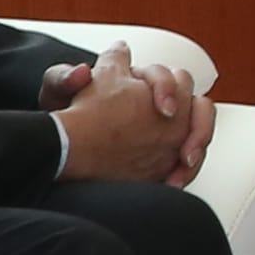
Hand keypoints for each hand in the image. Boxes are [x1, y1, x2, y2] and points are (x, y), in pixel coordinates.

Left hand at [48, 56, 211, 185]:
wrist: (61, 148)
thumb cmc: (60, 115)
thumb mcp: (56, 95)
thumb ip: (63, 78)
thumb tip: (83, 72)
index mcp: (132, 79)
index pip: (162, 74)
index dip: (167, 89)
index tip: (163, 110)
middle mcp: (154, 98)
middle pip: (191, 98)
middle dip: (194, 120)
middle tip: (182, 142)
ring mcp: (164, 125)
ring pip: (199, 123)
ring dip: (199, 140)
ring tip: (185, 162)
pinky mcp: (166, 150)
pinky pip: (191, 154)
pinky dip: (187, 168)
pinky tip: (173, 182)